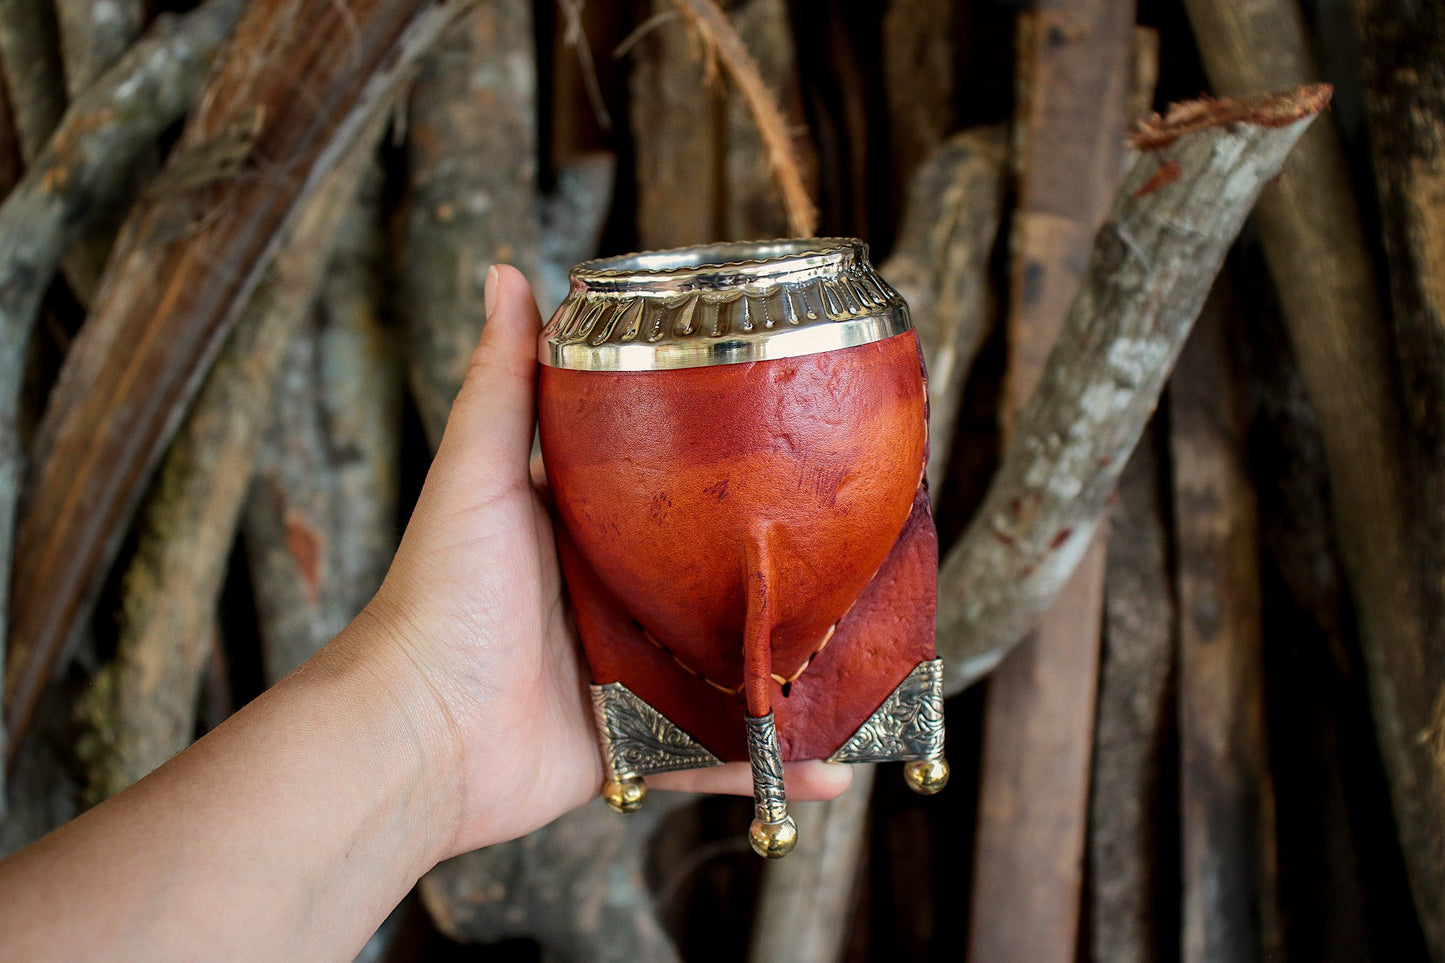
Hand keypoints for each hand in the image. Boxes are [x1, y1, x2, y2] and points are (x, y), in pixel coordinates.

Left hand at [356, 265, 851, 857]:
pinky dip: (772, 760)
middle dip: (785, 578)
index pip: (676, 491)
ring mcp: (632, 676)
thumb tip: (509, 272)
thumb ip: (503, 384)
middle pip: (718, 582)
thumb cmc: (441, 599)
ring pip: (733, 669)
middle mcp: (618, 600)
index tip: (799, 445)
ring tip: (870, 664)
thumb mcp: (479, 476)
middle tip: (861, 560)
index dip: (734, 473)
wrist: (417, 737)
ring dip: (796, 673)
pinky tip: (839, 765)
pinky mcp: (639, 743)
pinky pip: (717, 752)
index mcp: (590, 532)